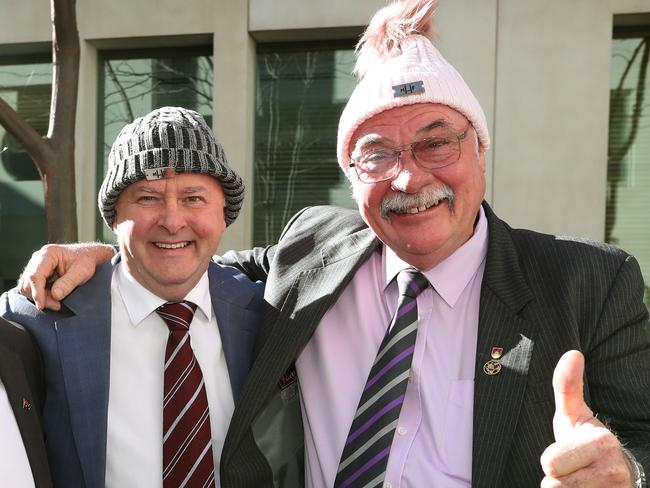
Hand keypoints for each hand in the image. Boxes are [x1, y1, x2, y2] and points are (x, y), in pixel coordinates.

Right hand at [18, 243, 114, 310]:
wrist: (88, 256)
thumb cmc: (86, 261)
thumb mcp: (82, 272)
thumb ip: (68, 283)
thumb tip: (54, 295)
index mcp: (48, 254)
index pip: (35, 275)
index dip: (37, 292)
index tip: (42, 305)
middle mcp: (38, 258)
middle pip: (28, 282)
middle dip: (40, 296)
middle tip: (57, 305)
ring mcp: (36, 266)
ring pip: (28, 286)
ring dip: (40, 297)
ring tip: (57, 302)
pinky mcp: (38, 273)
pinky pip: (33, 288)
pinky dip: (41, 295)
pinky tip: (54, 298)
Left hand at [540, 350, 632, 486]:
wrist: (617, 475)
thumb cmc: (586, 442)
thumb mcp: (574, 415)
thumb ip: (567, 387)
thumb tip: (573, 353)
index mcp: (600, 443)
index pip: (549, 463)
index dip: (551, 461)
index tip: (568, 453)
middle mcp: (612, 471)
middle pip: (553, 485)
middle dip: (556, 478)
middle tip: (571, 469)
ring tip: (578, 481)